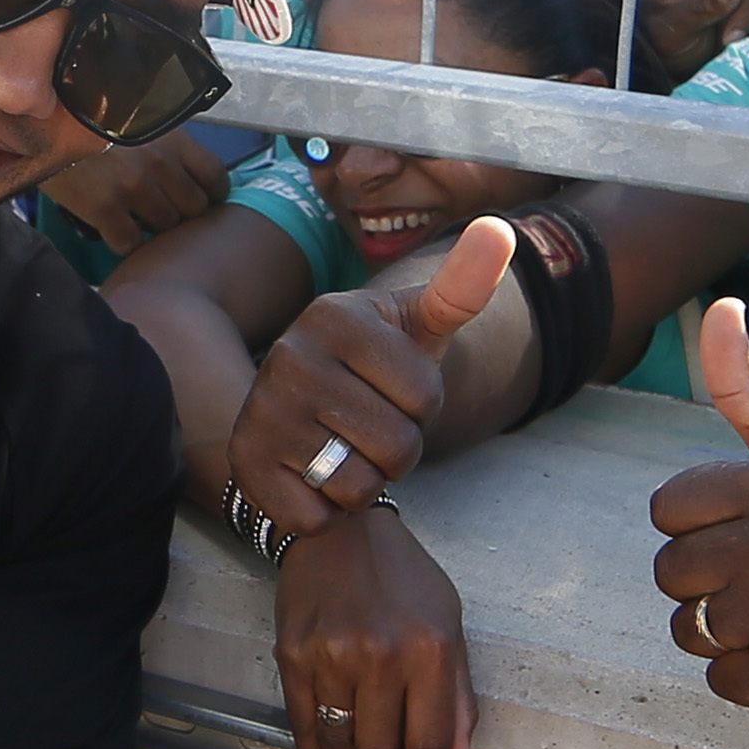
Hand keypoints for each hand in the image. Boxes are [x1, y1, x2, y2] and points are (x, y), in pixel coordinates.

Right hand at [37, 128, 226, 253]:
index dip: (210, 193)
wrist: (40, 119)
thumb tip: (183, 171)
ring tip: (134, 216)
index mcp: (171, 137)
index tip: (199, 198)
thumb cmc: (86, 117)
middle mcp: (160, 163)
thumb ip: (163, 142)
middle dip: (180, 212)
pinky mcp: (105, 209)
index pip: (216, 177)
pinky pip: (130, 243)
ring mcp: (134, 188)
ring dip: (152, 228)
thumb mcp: (135, 117)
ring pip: (165, 228)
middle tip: (160, 209)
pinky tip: (112, 227)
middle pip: (194, 209)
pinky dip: (123, 241)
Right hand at [224, 214, 518, 530]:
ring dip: (362, 482)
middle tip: (368, 428)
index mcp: (337, 317)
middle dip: (397, 452)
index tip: (393, 392)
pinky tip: (312, 475)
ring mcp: (263, 413)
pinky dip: (325, 511)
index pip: (425, 396)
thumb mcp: (417, 327)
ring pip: (358, 487)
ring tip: (343, 450)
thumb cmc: (374, 369)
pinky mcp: (248, 465)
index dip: (422, 408)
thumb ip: (460, 288)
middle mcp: (290, 359)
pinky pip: (317, 517)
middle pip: (396, 447)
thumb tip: (500, 232)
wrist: (297, 407)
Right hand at [274, 503, 476, 748]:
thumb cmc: (404, 579)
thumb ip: (458, 704)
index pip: (427, 742)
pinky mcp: (293, 654)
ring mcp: (332, 655)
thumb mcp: (449, 630)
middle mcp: (381, 655)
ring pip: (339, 743)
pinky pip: (303, 721)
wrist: (341, 531)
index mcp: (430, 650)